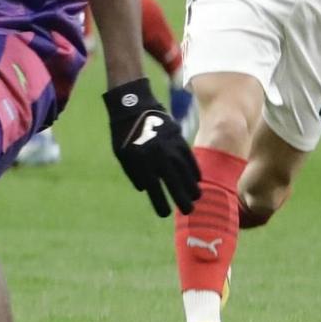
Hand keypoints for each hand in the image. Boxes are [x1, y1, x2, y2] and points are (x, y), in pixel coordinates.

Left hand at [103, 78, 199, 217]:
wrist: (134, 107)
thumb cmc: (124, 134)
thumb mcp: (122, 156)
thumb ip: (134, 174)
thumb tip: (146, 189)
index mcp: (142, 164)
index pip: (154, 190)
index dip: (160, 204)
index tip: (165, 214)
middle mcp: (159, 158)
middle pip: (175, 185)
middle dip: (182, 200)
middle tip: (189, 211)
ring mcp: (171, 149)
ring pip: (186, 173)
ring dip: (193, 187)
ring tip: (197, 198)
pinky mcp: (179, 140)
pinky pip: (190, 159)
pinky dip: (195, 170)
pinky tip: (198, 180)